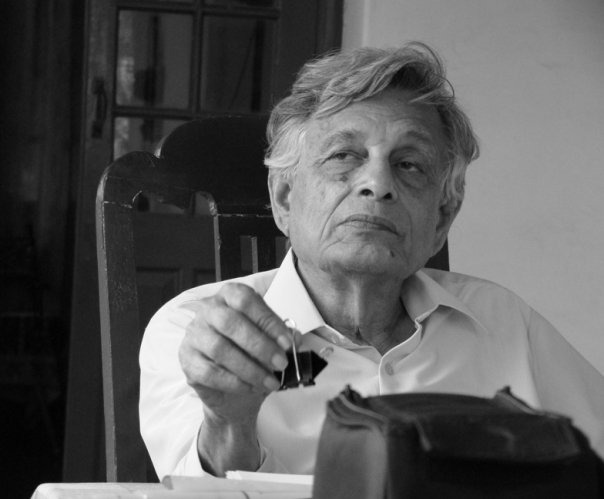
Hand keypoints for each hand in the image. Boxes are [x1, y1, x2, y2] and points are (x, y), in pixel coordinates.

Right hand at [178, 282, 292, 473]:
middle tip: (280, 364)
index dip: (268, 321)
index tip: (287, 343)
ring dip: (249, 368)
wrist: (235, 392)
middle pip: (230, 322)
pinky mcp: (187, 360)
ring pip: (219, 349)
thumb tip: (296, 338)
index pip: (246, 300)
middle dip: (260, 345)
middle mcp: (208, 310)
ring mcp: (194, 334)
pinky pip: (209, 372)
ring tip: (270, 381)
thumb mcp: (271, 342)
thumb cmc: (254, 357)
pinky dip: (234, 382)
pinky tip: (250, 387)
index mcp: (229, 296)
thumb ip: (282, 337)